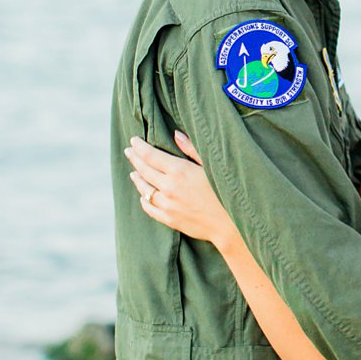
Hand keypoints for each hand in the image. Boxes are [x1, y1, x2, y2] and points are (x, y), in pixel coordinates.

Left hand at [128, 132, 235, 249]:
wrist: (231, 224)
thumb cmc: (227, 192)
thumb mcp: (212, 166)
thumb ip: (192, 149)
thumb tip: (175, 134)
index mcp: (180, 171)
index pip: (150, 155)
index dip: (139, 146)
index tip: (133, 140)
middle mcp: (169, 187)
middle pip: (143, 170)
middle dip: (134, 158)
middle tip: (129, 150)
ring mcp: (167, 204)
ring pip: (143, 188)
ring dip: (137, 178)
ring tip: (134, 172)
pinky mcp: (168, 219)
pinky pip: (148, 207)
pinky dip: (144, 198)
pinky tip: (143, 194)